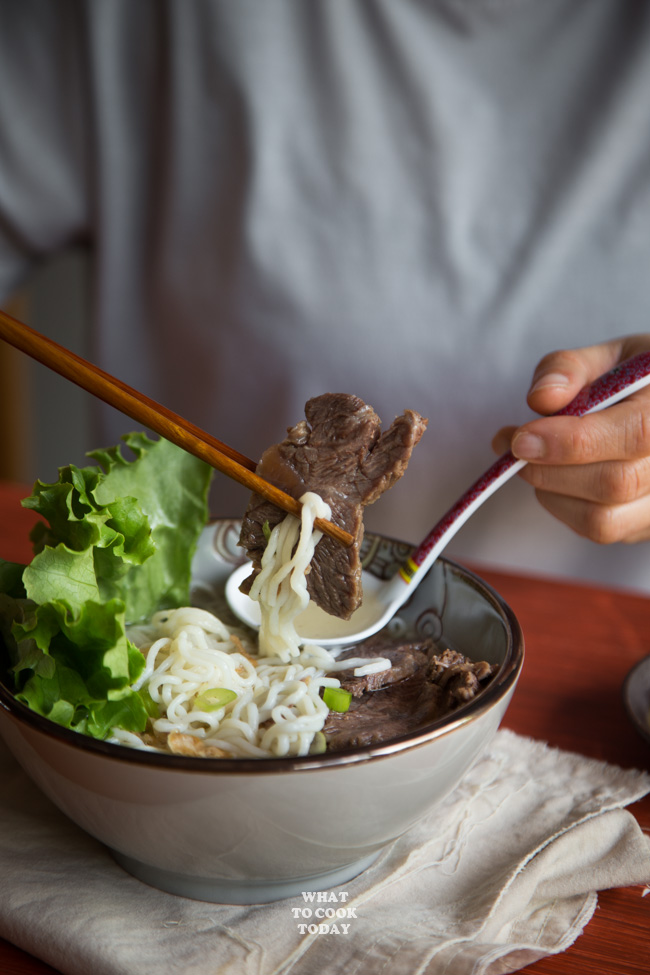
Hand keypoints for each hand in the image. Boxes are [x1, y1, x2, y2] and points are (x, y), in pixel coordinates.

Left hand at [491, 336, 649, 543]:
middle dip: (549, 470)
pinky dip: (565, 507)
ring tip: (533, 461)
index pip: (633, 434)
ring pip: (603, 520)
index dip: (571, 441)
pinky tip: (559, 478)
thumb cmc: (638, 381)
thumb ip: (571, 367)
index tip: (522, 438)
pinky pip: (601, 532)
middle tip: (514, 447)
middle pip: (614, 483)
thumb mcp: (611, 357)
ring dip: (551, 493)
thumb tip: (541, 398)